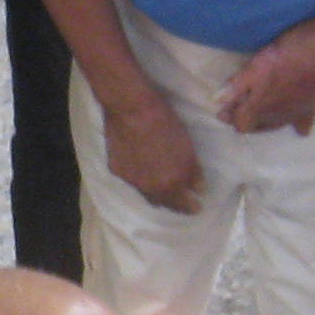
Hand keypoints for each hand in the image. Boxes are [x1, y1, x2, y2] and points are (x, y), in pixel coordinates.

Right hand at [105, 91, 205, 213]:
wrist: (130, 108)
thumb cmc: (164, 122)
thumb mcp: (187, 146)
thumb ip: (194, 172)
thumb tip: (199, 190)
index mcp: (170, 183)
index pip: (183, 205)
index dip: (191, 207)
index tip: (196, 206)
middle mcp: (149, 188)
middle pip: (163, 203)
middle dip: (173, 203)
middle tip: (180, 198)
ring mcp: (131, 180)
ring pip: (146, 194)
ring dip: (156, 193)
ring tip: (162, 186)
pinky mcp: (116, 170)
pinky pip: (131, 182)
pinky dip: (140, 180)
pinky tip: (143, 171)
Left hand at [211, 27, 314, 135]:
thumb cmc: (288, 53)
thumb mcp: (257, 65)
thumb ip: (237, 86)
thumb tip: (217, 102)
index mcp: (261, 106)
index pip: (240, 124)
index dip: (230, 117)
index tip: (223, 109)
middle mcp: (278, 116)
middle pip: (257, 127)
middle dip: (244, 120)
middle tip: (238, 109)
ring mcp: (297, 114)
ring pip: (276, 126)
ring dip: (264, 122)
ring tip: (259, 113)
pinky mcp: (314, 108)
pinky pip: (302, 126)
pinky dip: (295, 125)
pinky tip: (294, 122)